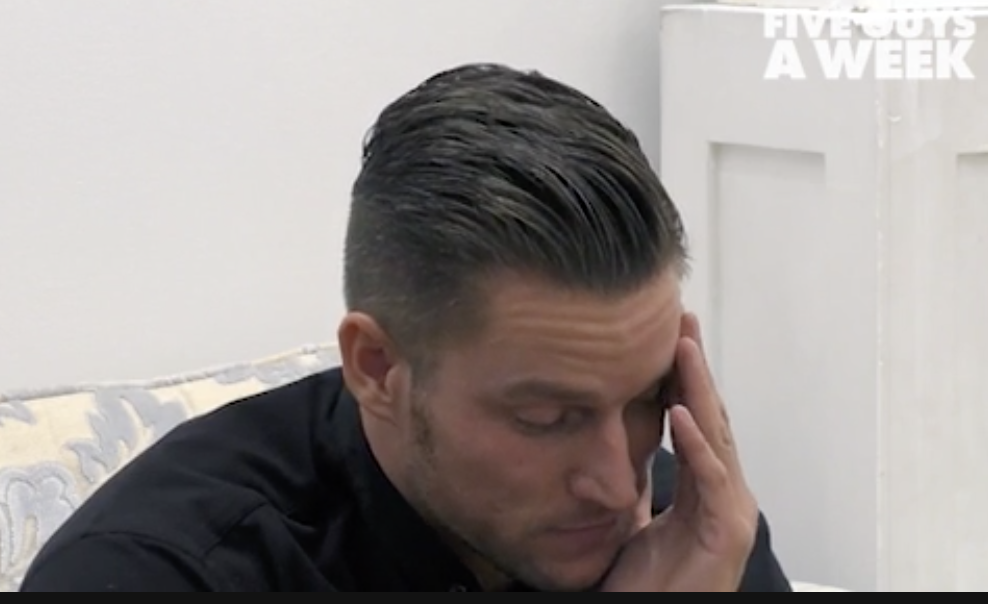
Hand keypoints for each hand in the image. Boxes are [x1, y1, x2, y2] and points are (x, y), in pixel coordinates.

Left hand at [600, 313, 758, 591]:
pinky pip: (711, 480)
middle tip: (680, 320)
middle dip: (694, 367)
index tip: (669, 334)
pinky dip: (697, 444)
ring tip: (682, 346)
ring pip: (715, 437)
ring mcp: (730, 512)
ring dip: (699, 389)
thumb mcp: (634, 520)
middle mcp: (723, 493)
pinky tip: (682, 411)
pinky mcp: (726, 533)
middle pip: (710, 416)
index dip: (683, 376)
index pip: (695, 419)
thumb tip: (615, 450)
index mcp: (704, 488)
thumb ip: (636, 486)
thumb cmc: (643, 583)